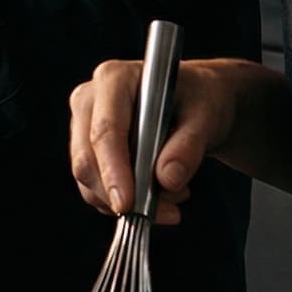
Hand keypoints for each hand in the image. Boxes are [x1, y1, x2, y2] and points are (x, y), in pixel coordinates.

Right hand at [67, 57, 239, 221]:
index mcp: (115, 78)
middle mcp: (91, 99)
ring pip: (88, 179)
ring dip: (128, 201)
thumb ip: (188, 146)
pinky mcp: (88, 150)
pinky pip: (94, 188)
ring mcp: (84, 125)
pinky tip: (158, 193)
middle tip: (168, 212)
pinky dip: (125, 202)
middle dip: (122, 195)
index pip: (105, 130)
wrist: (197, 103)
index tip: (127, 204)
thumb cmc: (200, 99)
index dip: (113, 170)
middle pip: (87, 159)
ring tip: (174, 196)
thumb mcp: (207, 116)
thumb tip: (166, 179)